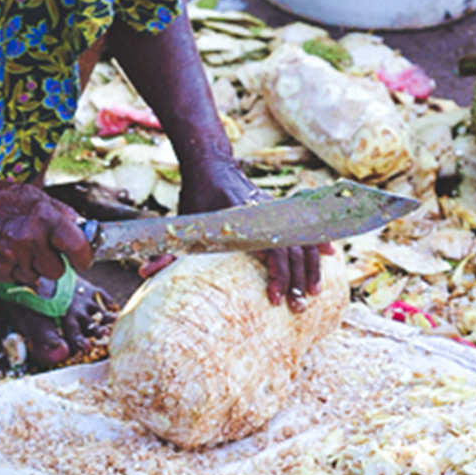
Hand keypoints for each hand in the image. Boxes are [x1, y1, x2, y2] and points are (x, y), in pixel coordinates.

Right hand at [0, 175, 93, 288]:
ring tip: (19, 248)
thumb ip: (61, 213)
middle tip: (41, 250)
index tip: (82, 259)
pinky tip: (6, 254)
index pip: (78, 247)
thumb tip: (83, 229)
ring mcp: (11, 256)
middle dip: (53, 263)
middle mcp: (29, 238)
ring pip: (38, 279)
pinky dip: (15, 270)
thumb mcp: (35, 196)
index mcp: (44, 217)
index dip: (84, 257)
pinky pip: (18, 280)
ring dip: (33, 268)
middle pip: (58, 271)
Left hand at [176, 153, 328, 314]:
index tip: (274, 298)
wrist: (211, 166)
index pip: (269, 249)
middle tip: (298, 308)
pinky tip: (330, 257)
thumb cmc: (195, 199)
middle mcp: (265, 214)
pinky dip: (317, 242)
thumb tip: (145, 273)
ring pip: (302, 240)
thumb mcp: (182, 224)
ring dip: (311, 267)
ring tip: (314, 294)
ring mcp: (275, 211)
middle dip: (298, 280)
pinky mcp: (279, 210)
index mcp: (243, 219)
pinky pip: (305, 227)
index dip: (276, 274)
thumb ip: (166, 249)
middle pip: (292, 249)